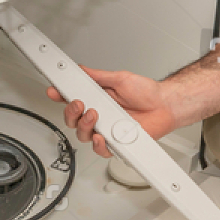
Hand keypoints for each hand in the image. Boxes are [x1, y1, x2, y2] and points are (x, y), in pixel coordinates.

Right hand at [47, 67, 178, 157]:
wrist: (165, 105)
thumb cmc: (147, 92)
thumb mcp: (119, 78)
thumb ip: (98, 76)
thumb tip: (80, 69)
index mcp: (97, 99)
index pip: (72, 99)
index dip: (61, 96)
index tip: (55, 91)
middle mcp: (100, 115)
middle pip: (73, 120)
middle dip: (71, 113)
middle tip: (79, 104)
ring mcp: (107, 129)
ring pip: (83, 135)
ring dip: (84, 126)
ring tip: (94, 116)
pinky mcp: (116, 143)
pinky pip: (101, 149)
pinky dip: (98, 145)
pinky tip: (100, 137)